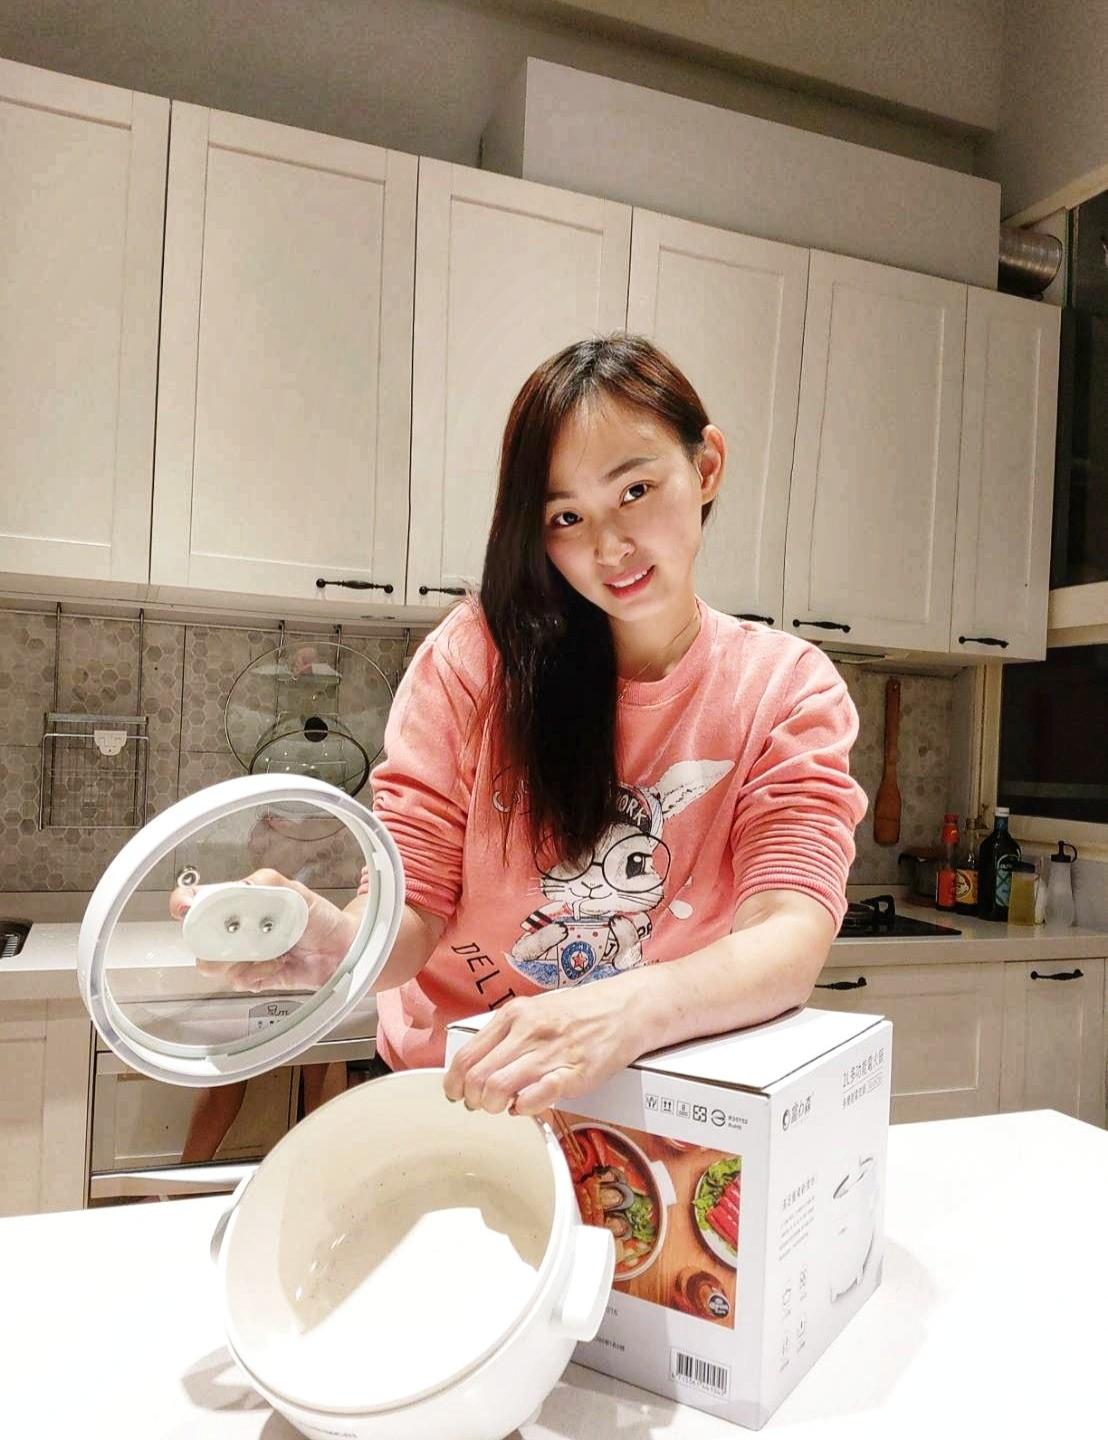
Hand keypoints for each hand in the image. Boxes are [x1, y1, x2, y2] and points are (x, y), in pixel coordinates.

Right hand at [169, 868, 357, 993]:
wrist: (341, 949)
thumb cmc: (318, 918)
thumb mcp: (296, 892)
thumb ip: (269, 883)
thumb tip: (245, 884)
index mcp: (237, 904)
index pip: (196, 902)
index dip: (184, 904)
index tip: (186, 908)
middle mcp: (233, 931)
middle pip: (197, 939)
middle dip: (215, 938)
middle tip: (244, 933)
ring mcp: (240, 956)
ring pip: (213, 965)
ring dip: (242, 957)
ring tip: (271, 948)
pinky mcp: (251, 978)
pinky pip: (239, 981)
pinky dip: (261, 972)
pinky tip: (278, 962)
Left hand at [443, 979, 647, 1116]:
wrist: (626, 1009)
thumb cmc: (580, 1013)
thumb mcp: (535, 1010)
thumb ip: (507, 1035)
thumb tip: (478, 1067)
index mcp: (514, 1014)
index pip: (466, 1055)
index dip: (454, 1082)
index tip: (457, 1092)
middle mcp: (528, 1030)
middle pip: (476, 1076)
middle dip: (472, 1099)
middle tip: (480, 1105)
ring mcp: (550, 1052)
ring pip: (497, 1088)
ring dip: (493, 1107)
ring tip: (503, 1107)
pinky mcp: (573, 1073)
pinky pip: (534, 1098)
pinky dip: (523, 1109)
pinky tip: (527, 1106)